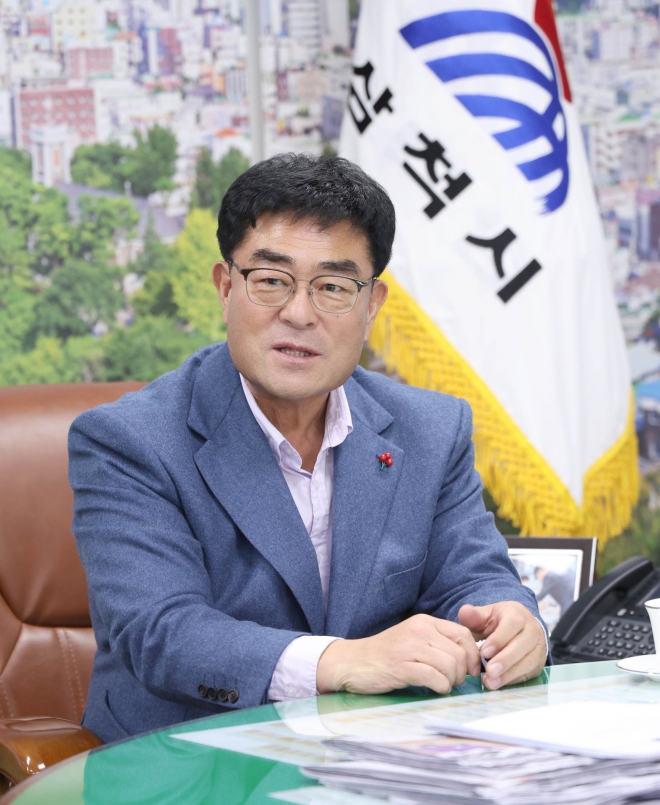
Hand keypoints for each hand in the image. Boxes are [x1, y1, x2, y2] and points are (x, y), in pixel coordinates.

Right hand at [316, 614, 481, 695]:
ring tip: (442, 685)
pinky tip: (433, 688)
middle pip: (459, 653)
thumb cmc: (385, 655)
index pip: (463, 634)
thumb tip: (469, 659)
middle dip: (463, 673)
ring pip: (450, 665)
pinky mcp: (401, 666)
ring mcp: (409, 647)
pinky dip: (440, 687)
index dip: (473, 654)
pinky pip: (434, 678)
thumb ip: (437, 643)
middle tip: (453, 681)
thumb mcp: (413, 640)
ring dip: (452, 681)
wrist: (351, 662)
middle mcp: (419, 630)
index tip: (471, 670)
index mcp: (424, 622)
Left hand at [458, 601, 546, 689]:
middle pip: (522, 645)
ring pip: (528, 661)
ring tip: (491, 682)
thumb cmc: (498, 622)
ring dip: (509, 674)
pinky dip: (512, 680)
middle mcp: (532, 630)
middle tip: (489, 671)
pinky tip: (498, 684)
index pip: (512, 624)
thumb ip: (474, 616)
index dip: (499, 639)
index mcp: (518, 614)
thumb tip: (464, 612)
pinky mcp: (538, 664)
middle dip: (505, 659)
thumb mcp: (486, 615)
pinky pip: (528, 673)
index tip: (484, 652)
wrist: (519, 629)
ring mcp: (538, 648)